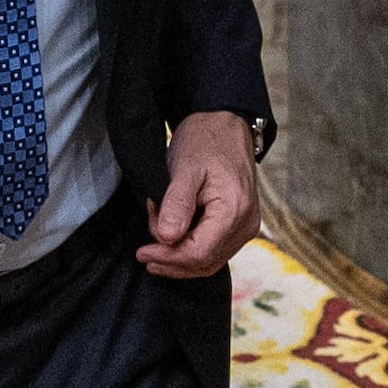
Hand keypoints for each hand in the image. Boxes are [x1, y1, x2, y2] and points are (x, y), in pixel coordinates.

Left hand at [137, 110, 258, 278]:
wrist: (226, 125)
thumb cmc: (206, 140)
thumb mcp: (185, 167)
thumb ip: (176, 204)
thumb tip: (167, 238)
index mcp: (234, 210)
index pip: (198, 253)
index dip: (168, 257)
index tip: (142, 251)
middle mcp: (245, 224)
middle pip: (203, 262)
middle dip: (170, 258)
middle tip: (144, 246)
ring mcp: (244, 226)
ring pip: (208, 261)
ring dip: (178, 257)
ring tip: (155, 240)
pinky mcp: (239, 225)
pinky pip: (213, 250)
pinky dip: (189, 249)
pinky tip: (171, 238)